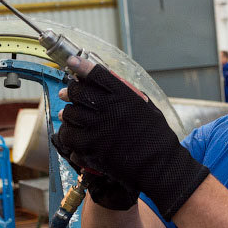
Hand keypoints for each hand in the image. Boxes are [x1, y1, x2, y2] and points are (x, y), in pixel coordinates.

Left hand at [53, 65, 208, 218]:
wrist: (159, 164)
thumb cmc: (154, 135)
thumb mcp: (145, 105)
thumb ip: (125, 92)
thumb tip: (102, 81)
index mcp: (124, 95)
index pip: (96, 74)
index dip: (81, 66)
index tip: (72, 62)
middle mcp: (110, 108)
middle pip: (78, 91)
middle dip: (71, 91)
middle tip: (67, 93)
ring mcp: (99, 128)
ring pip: (70, 113)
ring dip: (68, 113)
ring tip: (70, 115)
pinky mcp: (92, 147)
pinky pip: (68, 135)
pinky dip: (68, 133)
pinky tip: (72, 134)